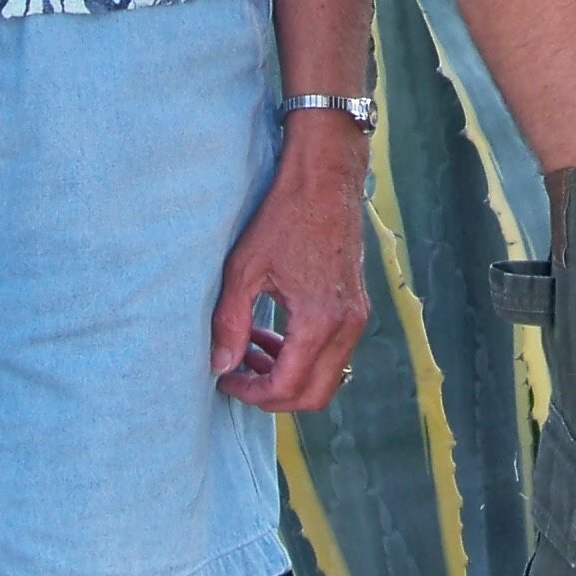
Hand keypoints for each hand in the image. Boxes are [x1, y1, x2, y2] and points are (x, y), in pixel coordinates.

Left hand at [211, 119, 369, 411]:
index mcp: (319, 320)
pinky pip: (334, 353)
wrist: (326, 179)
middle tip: (239, 375)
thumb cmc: (283, 217)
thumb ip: (230, 323)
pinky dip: (304, 357)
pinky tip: (273, 334)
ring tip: (250, 351)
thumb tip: (219, 366)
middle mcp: (346, 326)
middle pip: (314, 396)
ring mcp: (356, 317)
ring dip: (288, 376)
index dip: (252, 394)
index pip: (287, 387)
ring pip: (326, 378)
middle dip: (273, 396)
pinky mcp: (356, 307)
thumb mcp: (245, 269)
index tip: (225, 379)